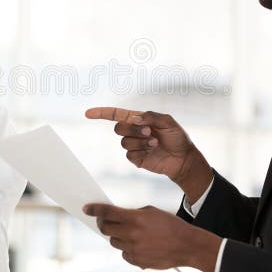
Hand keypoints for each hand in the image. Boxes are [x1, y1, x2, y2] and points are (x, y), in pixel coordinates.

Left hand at [83, 203, 220, 271]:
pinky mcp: (137, 262)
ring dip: (116, 236)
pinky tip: (138, 245)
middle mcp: (132, 234)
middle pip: (106, 229)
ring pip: (114, 242)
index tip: (86, 208)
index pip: (108, 212)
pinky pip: (124, 254)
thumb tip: (115, 216)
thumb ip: (132, 213)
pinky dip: (127, 249)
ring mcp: (134, 249)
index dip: (95, 209)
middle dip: (102, 224)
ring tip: (128, 233)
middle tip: (103, 221)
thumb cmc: (170, 225)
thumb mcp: (151, 212)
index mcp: (135, 218)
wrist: (187, 246)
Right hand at [85, 107, 212, 200]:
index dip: (101, 113)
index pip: (115, 114)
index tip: (88, 114)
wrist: (183, 158)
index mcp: (138, 119)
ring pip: (124, 142)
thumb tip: (134, 118)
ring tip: (155, 142)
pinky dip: (141, 151)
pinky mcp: (136, 159)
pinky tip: (152, 151)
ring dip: (140, 141)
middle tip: (149, 131)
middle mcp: (133, 132)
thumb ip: (151, 116)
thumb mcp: (168, 121)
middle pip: (118, 128)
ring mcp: (134, 145)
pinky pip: (129, 154)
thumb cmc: (177, 137)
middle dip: (132, 129)